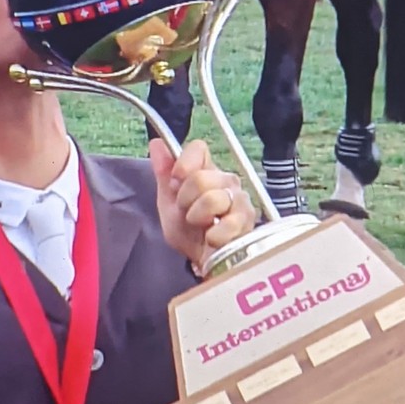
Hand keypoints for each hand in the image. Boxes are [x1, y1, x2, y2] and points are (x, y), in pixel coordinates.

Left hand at [149, 138, 256, 271]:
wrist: (201, 261)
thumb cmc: (187, 231)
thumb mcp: (168, 202)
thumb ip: (163, 172)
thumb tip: (156, 142)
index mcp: (206, 170)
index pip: (198, 148)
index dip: (183, 164)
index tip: (175, 183)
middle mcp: (226, 180)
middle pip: (200, 177)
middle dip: (185, 200)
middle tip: (188, 213)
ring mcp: (239, 199)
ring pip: (212, 199)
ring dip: (198, 218)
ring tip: (201, 226)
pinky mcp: (248, 221)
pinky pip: (226, 223)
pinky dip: (213, 235)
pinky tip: (212, 238)